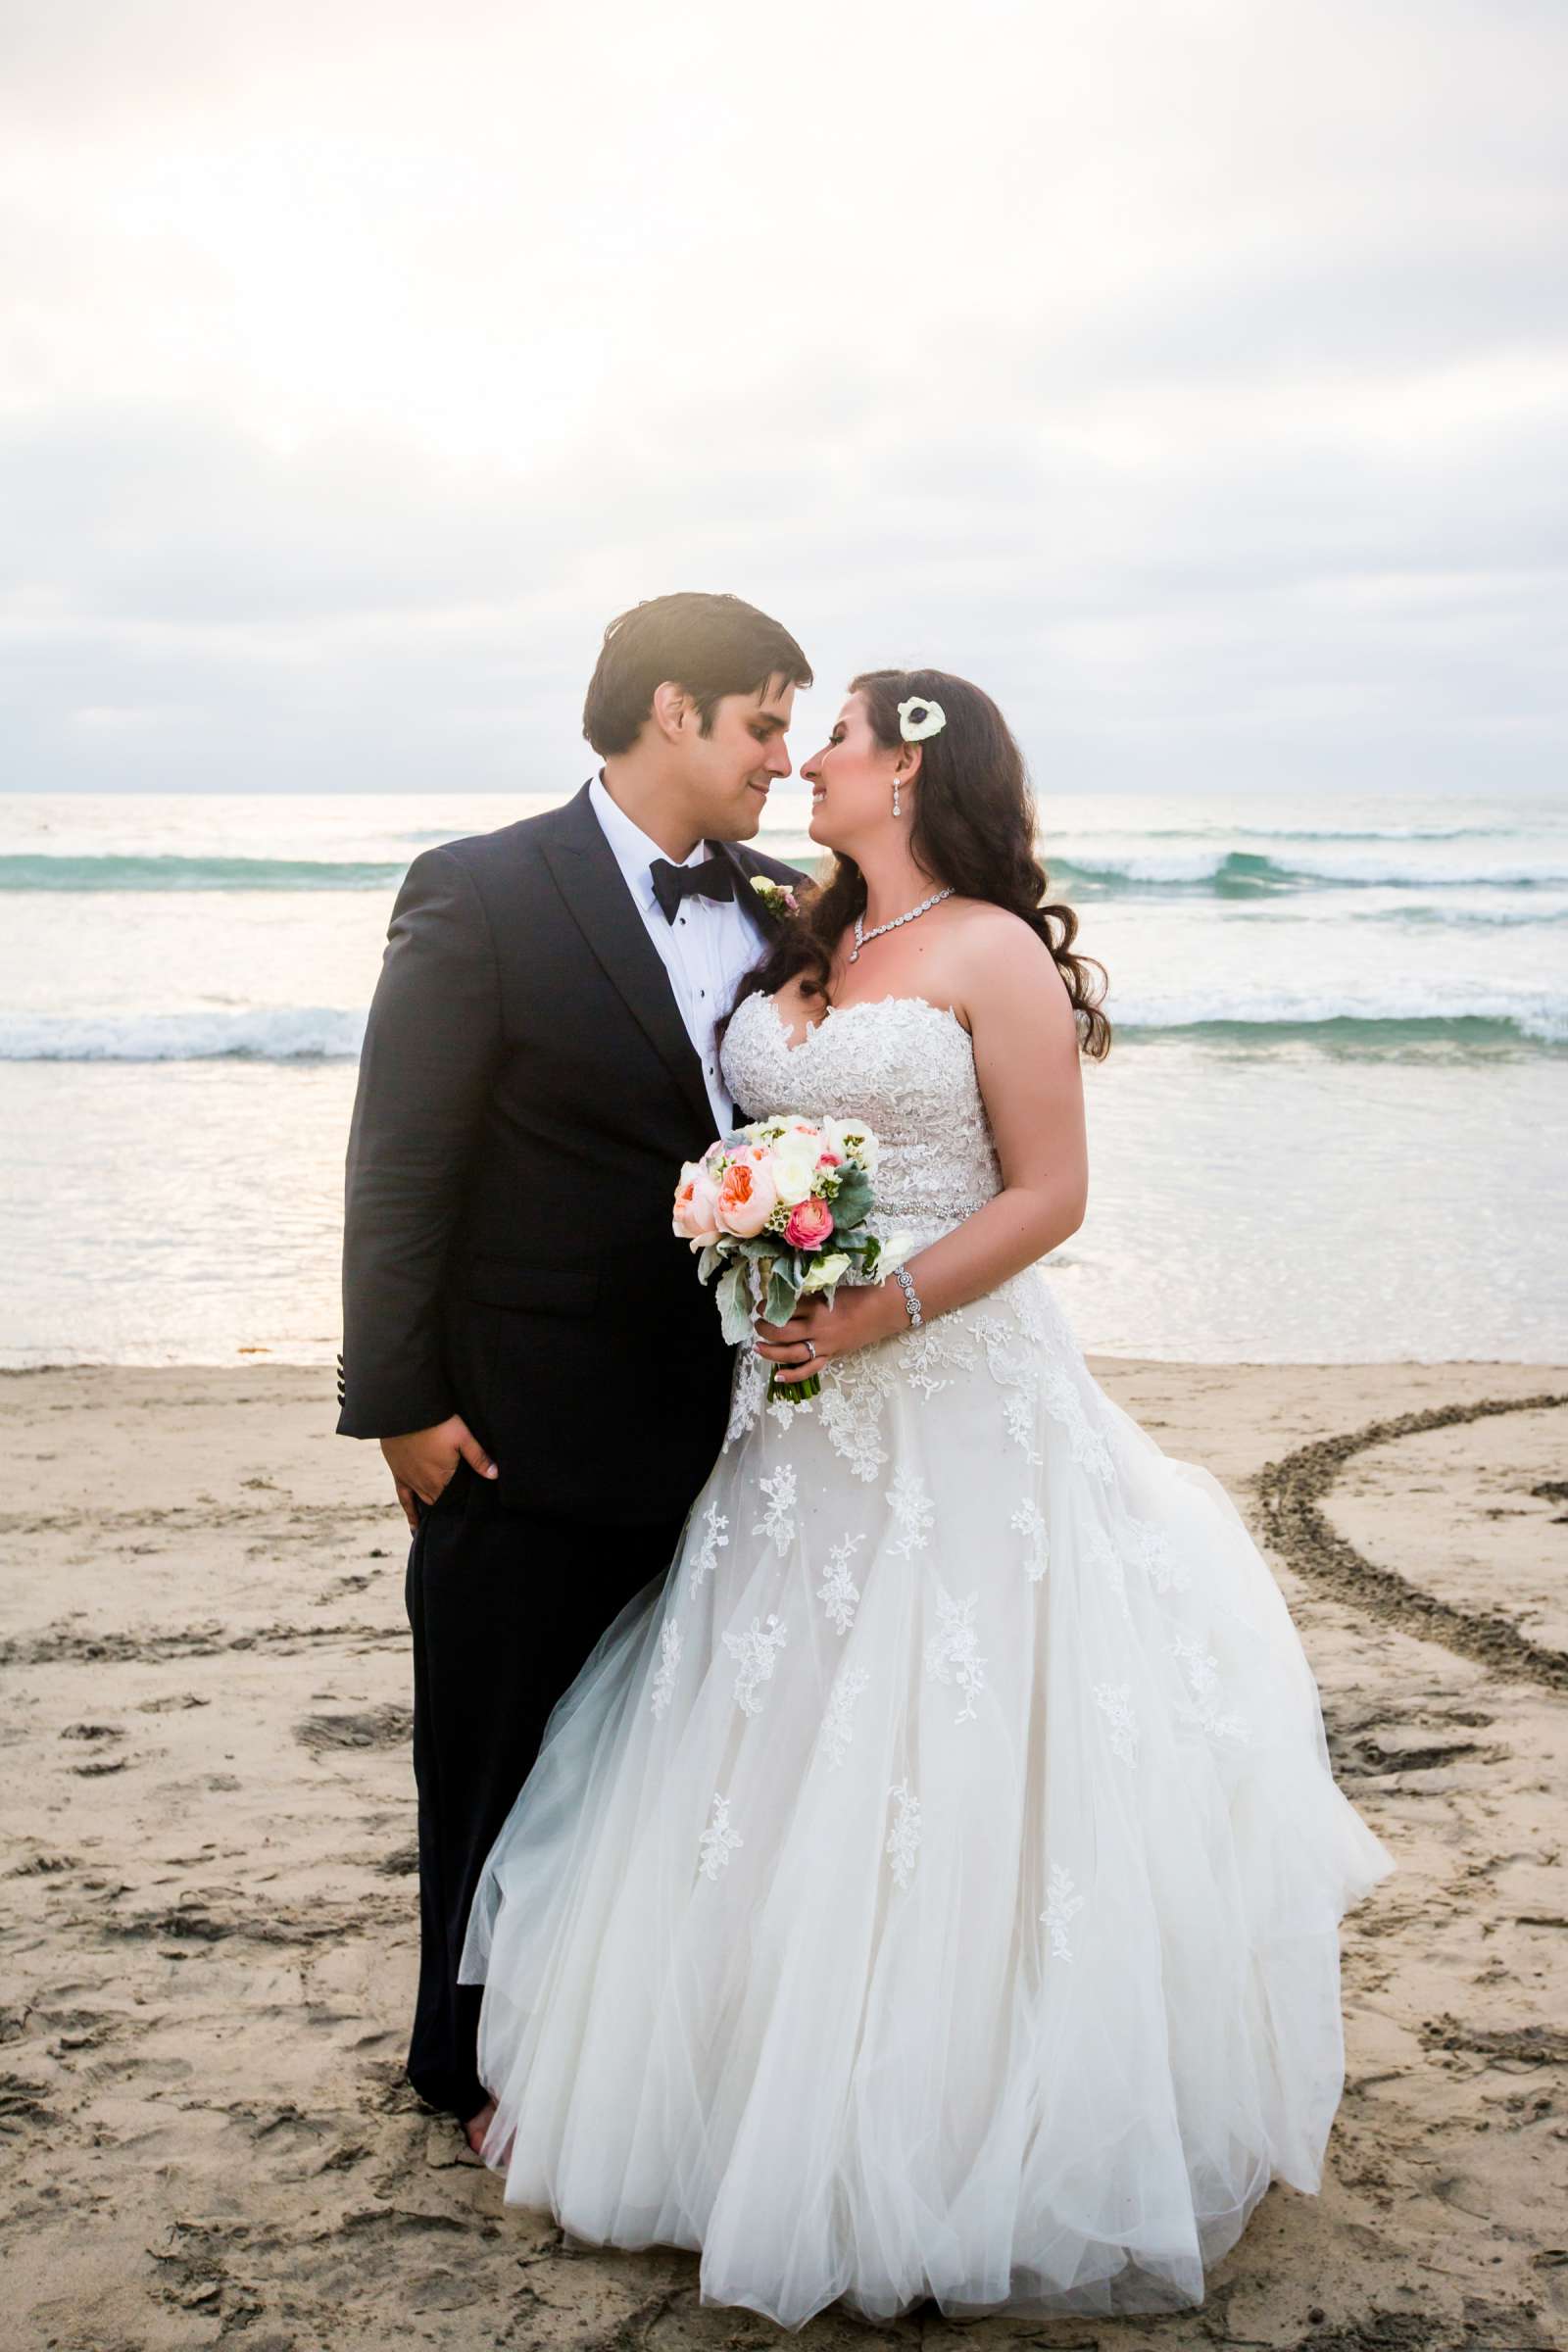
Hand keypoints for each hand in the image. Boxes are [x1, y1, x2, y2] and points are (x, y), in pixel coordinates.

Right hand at [381, 1415, 497, 1530]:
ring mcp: (412, 1481)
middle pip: (442, 1503)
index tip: (472, 1512)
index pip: (457, 1499)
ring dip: (434, 1512)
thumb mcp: (463, 1437)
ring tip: (443, 1524)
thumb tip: (495, 1475)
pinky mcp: (399, 1476)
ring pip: (425, 1503)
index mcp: (444, 1477)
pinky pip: (404, 1501)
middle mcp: (427, 1484)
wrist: (404, 1412)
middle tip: (460, 1517)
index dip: (464, 1504)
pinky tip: (414, 1528)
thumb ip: (478, 1457)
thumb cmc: (436, 1422)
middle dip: (451, 1508)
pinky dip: (411, 1516)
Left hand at [751, 1284, 893, 1383]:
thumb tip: (783, 1303)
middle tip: (758, 1324)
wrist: (882, 1310)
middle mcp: (816, 1327)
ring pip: (790, 1353)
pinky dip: (792, 1375)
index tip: (760, 1307)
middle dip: (764, 1329)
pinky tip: (777, 1377)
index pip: (783, 1310)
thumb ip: (806, 1299)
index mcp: (815, 1306)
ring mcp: (823, 1345)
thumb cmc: (856, 1297)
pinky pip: (809, 1369)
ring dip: (770, 1351)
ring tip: (757, 1347)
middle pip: (781, 1332)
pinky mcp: (830, 1355)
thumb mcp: (827, 1292)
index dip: (766, 1308)